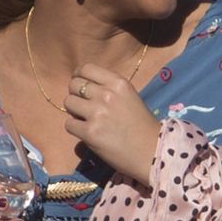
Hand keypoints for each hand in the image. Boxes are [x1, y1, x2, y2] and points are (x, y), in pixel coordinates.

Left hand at [62, 62, 161, 185]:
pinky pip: (69, 124)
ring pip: (68, 102)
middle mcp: (106, 94)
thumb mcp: (130, 97)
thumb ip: (108, 89)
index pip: (86, 68)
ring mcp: (97, 113)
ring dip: (73, 111)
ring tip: (85, 120)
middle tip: (83, 106)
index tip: (79, 84)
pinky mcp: (90, 132)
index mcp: (118, 83)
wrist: (153, 151)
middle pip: (74, 85)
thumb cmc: (143, 126)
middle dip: (75, 95)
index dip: (78, 76)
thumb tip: (84, 88)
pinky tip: (87, 133)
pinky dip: (75, 128)